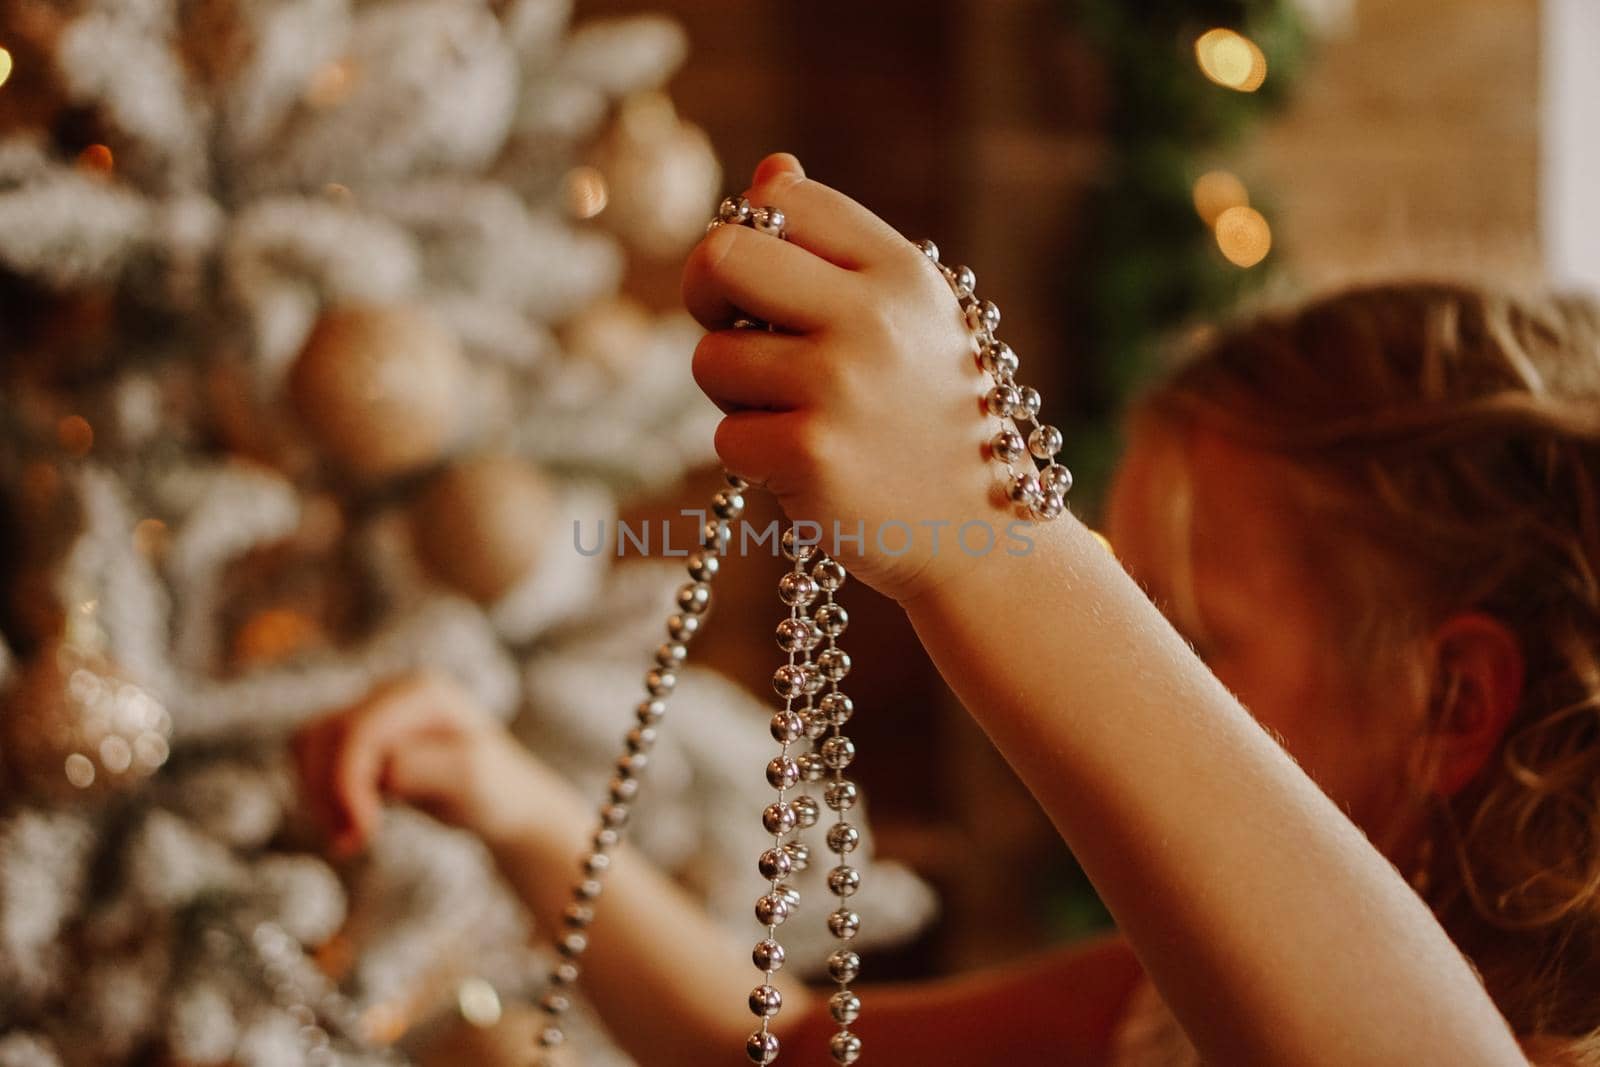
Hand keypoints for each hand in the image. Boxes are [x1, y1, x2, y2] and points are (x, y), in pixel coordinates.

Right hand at [293, 673, 558, 853]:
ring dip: (317, 794)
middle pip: (326, 734)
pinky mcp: (358, 738)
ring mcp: (373, 712)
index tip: (362, 832)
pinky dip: (318, 792)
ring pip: (310, 743)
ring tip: (348, 839)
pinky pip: (312, 756)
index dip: (346, 781)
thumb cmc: (497, 787)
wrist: (504, 800)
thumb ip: (425, 767)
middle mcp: (391, 693)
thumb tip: (381, 768)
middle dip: (329, 792)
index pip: (359, 729)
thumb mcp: (474, 777)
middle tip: (352, 842)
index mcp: (422, 692)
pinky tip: (345, 826)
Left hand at [682, 153, 1008, 603]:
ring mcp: (839, 386)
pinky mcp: (810, 455)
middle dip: (708, 296)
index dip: (754, 237)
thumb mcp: (910, 315)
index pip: (784, 198)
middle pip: (721, 258)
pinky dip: (753, 458)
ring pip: (711, 360)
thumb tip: (771, 167)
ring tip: (797, 417)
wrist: (984, 534)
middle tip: (736, 335)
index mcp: (901, 271)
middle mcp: (872, 317)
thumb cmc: (930, 417)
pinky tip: (807, 467)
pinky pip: (726, 437)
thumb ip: (836, 244)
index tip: (766, 284)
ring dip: (735, 396)